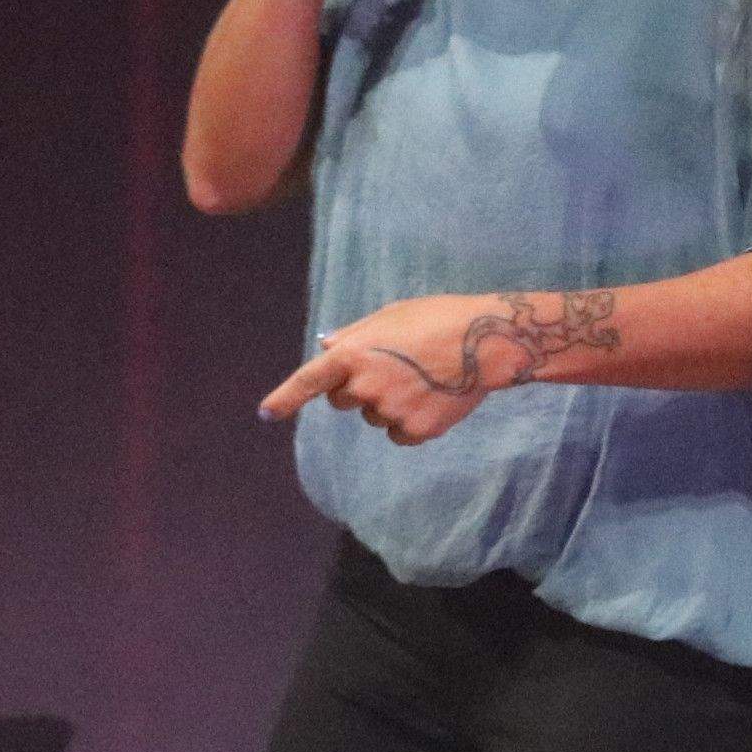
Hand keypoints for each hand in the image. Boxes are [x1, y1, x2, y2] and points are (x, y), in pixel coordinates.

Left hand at [260, 293, 497, 445]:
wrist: (485, 342)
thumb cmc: (437, 319)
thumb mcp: (390, 316)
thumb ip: (354, 336)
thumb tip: (325, 347)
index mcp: (354, 353)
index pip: (308, 380)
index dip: (284, 399)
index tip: (265, 414)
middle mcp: (365, 386)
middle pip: (343, 400)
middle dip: (359, 389)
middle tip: (395, 368)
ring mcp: (389, 410)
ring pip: (375, 418)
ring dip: (390, 405)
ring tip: (423, 378)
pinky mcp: (414, 430)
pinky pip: (399, 435)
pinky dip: (411, 423)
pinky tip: (433, 398)